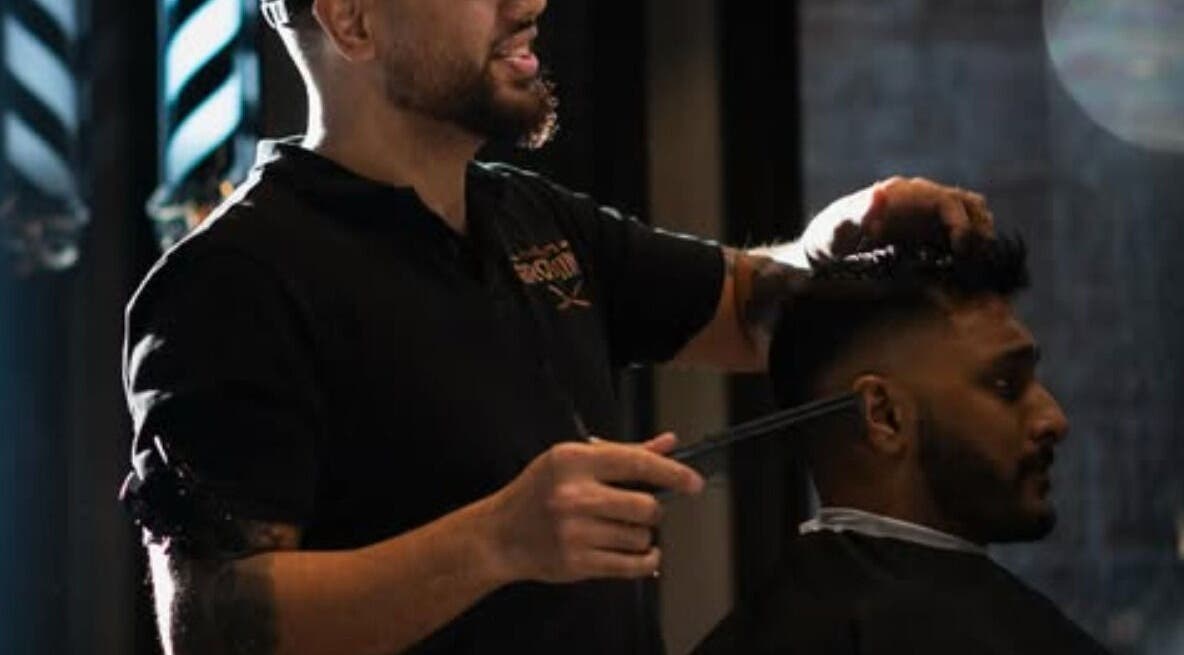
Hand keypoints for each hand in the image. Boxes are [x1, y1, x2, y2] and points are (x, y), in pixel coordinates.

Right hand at [485, 432, 702, 583]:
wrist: (500, 535)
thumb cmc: (538, 493)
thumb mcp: (573, 461)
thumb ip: (624, 453)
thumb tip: (668, 445)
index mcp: (573, 461)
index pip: (636, 462)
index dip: (672, 473)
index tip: (692, 482)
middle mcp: (573, 495)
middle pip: (645, 506)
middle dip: (652, 510)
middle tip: (642, 510)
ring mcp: (573, 532)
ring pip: (640, 537)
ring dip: (642, 536)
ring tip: (621, 531)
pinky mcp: (576, 563)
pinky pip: (630, 566)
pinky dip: (646, 561)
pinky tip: (643, 555)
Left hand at [794, 177, 993, 264]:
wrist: (823, 251)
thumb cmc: (828, 239)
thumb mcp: (837, 229)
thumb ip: (858, 212)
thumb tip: (880, 192)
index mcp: (902, 193)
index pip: (946, 201)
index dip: (961, 223)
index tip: (961, 250)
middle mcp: (918, 198)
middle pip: (966, 204)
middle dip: (978, 229)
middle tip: (975, 261)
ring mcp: (924, 214)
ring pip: (968, 213)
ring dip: (978, 235)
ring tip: (975, 264)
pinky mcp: (925, 231)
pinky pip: (958, 232)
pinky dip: (968, 246)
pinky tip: (965, 268)